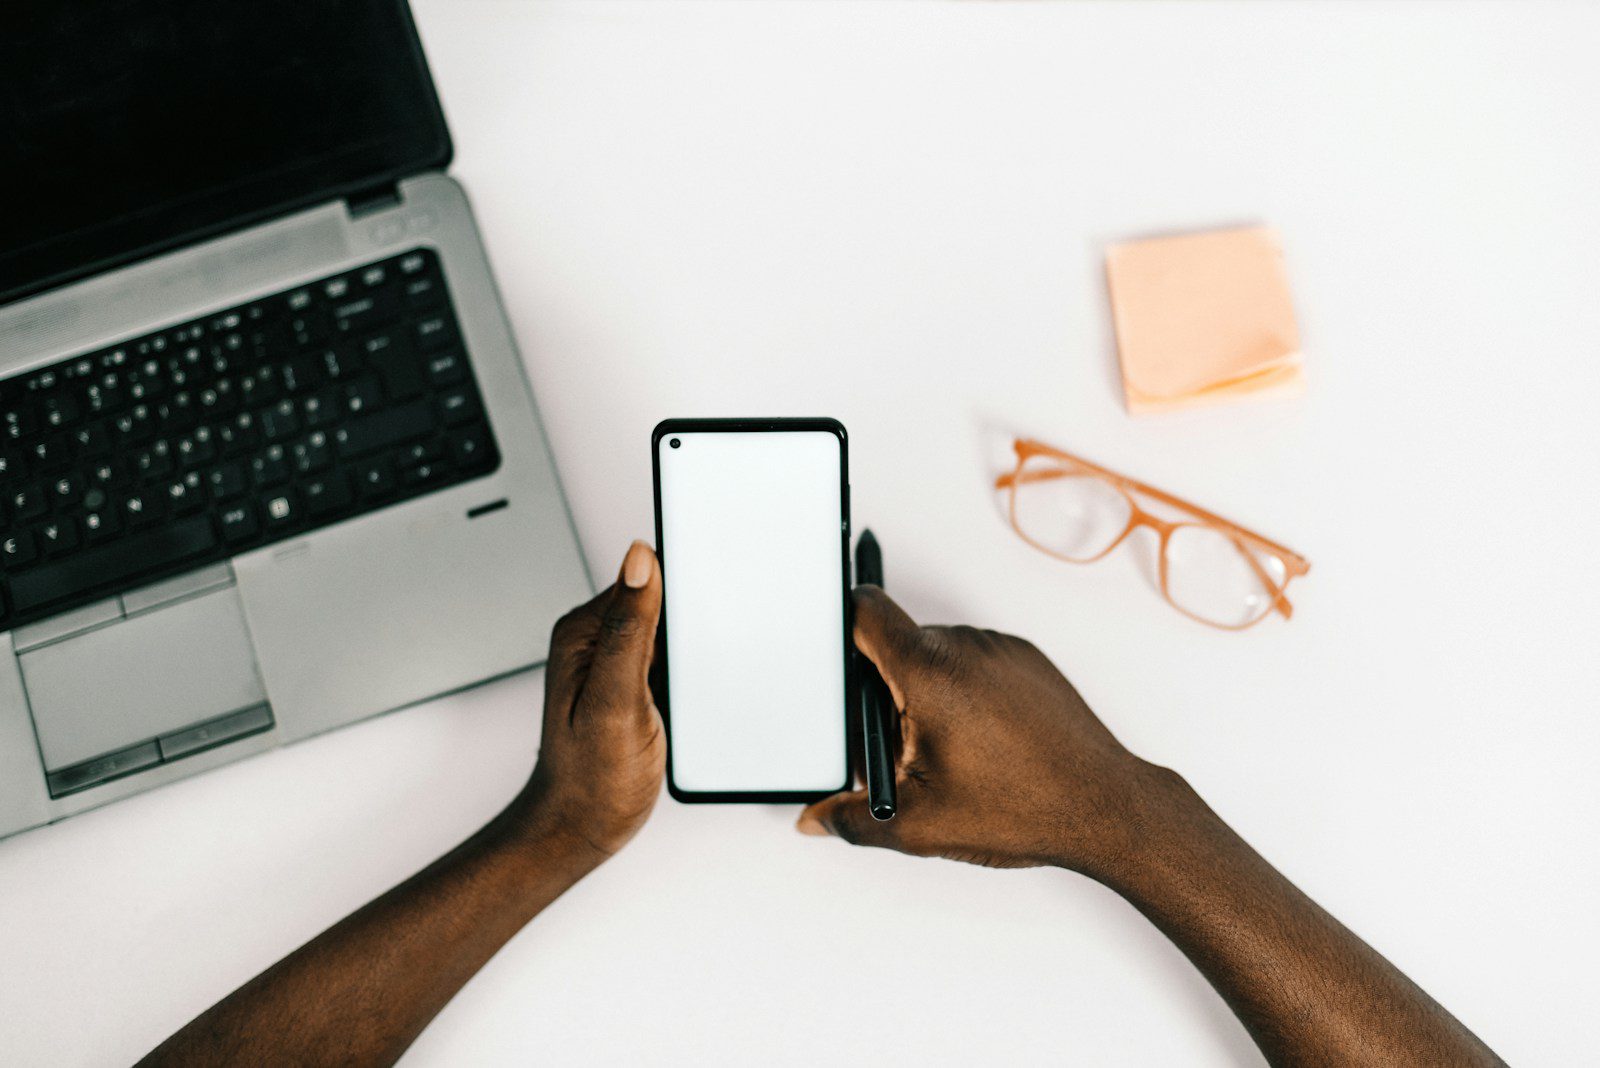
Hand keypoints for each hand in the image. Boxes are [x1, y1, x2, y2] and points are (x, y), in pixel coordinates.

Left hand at [509, 540, 665, 862]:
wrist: (582, 828)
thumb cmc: (591, 778)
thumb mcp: (615, 699)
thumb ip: (630, 628)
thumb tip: (640, 559)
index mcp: (584, 632)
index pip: (642, 579)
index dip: (683, 584)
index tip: (708, 606)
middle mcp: (596, 641)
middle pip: (661, 602)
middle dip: (692, 620)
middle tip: (694, 666)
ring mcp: (615, 664)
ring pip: (672, 631)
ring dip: (692, 649)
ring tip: (687, 688)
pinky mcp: (633, 685)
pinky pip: (672, 661)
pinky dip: (688, 672)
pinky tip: (688, 698)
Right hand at [798, 586, 1168, 875]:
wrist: (1106, 807)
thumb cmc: (1027, 807)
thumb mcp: (919, 823)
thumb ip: (853, 817)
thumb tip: (817, 818)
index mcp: (929, 672)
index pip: (865, 611)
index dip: (840, 625)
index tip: (830, 650)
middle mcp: (965, 646)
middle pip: (897, 645)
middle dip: (884, 692)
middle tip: (895, 747)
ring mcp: (1000, 648)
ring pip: (936, 655)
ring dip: (925, 692)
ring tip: (945, 752)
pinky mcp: (1026, 658)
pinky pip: (974, 660)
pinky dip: (963, 691)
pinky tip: (979, 740)